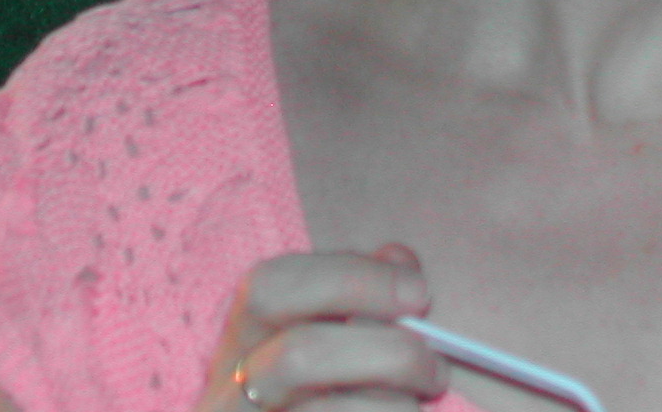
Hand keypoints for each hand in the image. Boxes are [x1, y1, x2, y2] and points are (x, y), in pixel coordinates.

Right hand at [197, 243, 449, 410]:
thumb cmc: (325, 399)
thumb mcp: (332, 345)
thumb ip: (362, 296)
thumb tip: (401, 263)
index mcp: (239, 344)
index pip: (272, 287)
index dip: (351, 279)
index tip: (419, 292)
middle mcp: (226, 393)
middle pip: (298, 354)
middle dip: (385, 352)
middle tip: (435, 367)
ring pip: (323, 410)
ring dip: (392, 405)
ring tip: (418, 405)